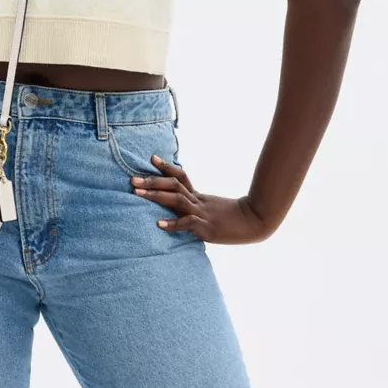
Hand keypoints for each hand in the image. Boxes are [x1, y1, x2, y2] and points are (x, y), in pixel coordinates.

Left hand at [130, 155, 270, 243]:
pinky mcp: (207, 229)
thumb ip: (197, 207)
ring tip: (137, 194)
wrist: (256, 223)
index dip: (165, 167)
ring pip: (176, 200)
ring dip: (155, 196)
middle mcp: (198, 201)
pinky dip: (173, 224)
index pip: (180, 177)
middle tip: (132, 180)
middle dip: (151, 182)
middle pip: (173, 186)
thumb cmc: (233, 219)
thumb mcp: (212, 209)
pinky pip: (187, 224)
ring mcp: (202, 214)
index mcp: (199, 196)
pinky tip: (159, 225)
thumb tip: (180, 208)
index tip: (151, 158)